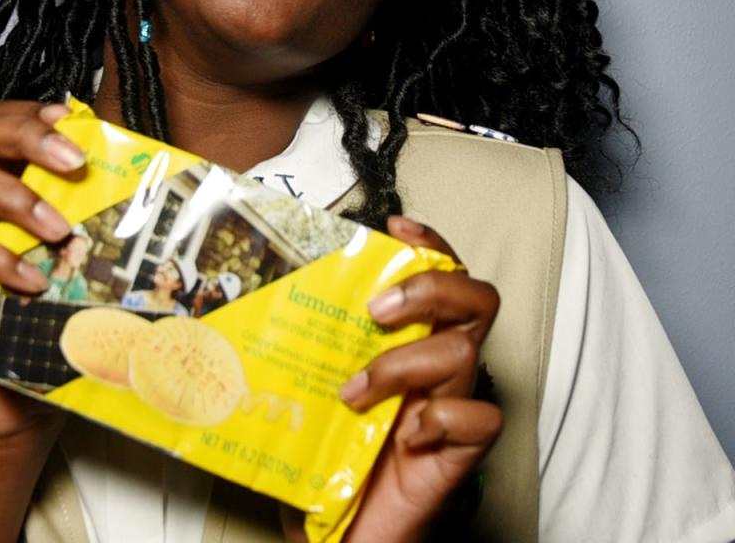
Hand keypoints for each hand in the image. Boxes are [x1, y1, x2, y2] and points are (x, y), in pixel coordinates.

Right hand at [0, 100, 85, 444]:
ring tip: (58, 228)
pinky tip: (34, 279)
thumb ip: (101, 213)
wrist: (17, 397)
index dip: (32, 111)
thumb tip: (161, 180)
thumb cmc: (55, 317)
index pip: (5, 123)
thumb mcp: (85, 256)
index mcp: (8, 181)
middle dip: (25, 135)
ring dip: (14, 197)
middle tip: (71, 162)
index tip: (71, 118)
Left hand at [337, 216, 500, 541]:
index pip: (440, 274)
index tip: (394, 226)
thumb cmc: (329, 456)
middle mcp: (438, 367)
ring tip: (355, 392)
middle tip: (378, 308)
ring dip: (403, 363)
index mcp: (409, 341)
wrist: (346, 534)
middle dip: (432, 288)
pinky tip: (404, 437)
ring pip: (465, 352)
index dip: (429, 244)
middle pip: (475, 299)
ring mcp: (452, 407)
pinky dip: (439, 419)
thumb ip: (306, 347)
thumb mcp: (312, 388)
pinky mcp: (461, 456)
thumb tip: (257, 300)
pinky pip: (479, 419)